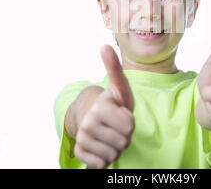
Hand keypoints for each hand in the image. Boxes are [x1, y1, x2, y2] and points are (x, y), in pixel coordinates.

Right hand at [74, 45, 134, 168]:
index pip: (130, 125)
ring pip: (114, 154)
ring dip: (116, 147)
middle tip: (116, 126)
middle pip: (124, 141)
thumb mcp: (119, 87)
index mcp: (101, 105)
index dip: (130, 121)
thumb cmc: (113, 103)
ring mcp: (83, 138)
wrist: (94, 119)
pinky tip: (102, 146)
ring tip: (110, 134)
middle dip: (125, 136)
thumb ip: (114, 68)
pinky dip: (106, 159)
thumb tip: (105, 45)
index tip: (121, 113)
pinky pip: (102, 164)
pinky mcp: (80, 152)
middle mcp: (89, 122)